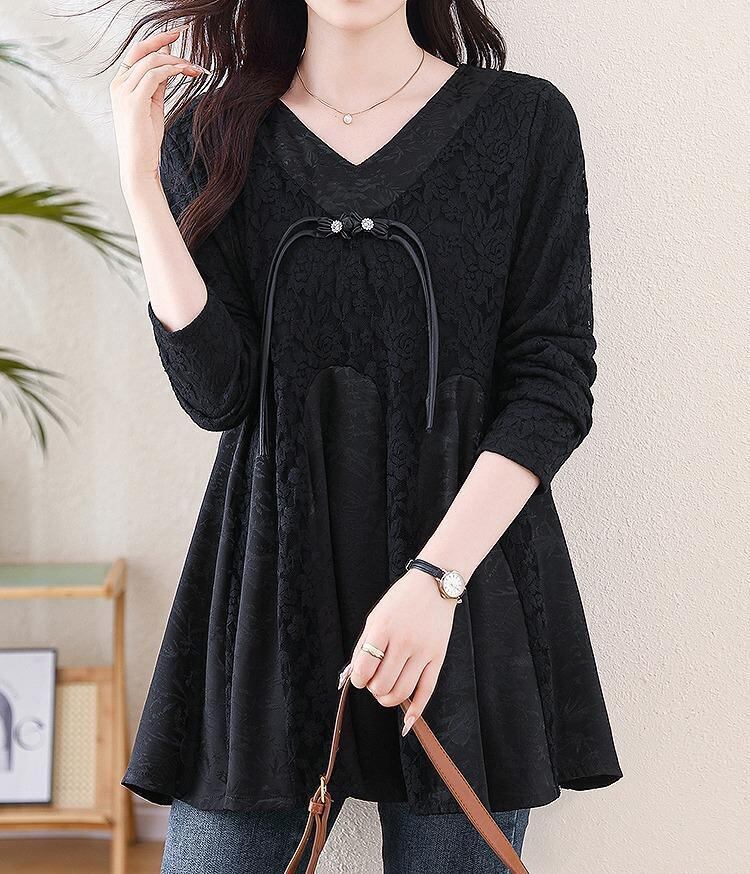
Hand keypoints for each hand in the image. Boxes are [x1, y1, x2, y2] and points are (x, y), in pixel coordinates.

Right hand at [110, 27, 205, 192]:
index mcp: (121, 84)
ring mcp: (124, 93)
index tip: (176, 36)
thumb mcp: (153, 105)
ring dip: (175, 61)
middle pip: (141, 50)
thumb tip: (169, 64)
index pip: (137, 53)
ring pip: (150, 61)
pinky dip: (171, 70)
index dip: (156, 41)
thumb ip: (157, 84)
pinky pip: (154, 75)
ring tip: (193, 68)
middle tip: (185, 37)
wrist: (139, 164)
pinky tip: (185, 72)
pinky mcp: (134, 103)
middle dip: (164, 41)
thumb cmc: (146, 138)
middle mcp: (119, 85)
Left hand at [346, 569, 457, 735]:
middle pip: (383, 685)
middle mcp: (403, 641)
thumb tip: (353, 675)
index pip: (364, 670)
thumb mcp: (375, 617)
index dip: (359, 680)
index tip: (361, 677)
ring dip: (389, 698)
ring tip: (386, 690)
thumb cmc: (400, 600)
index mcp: (383, 629)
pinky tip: (407, 721)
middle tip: (375, 680)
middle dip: (374, 689)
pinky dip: (416, 709)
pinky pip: (427, 689)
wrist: (434, 585)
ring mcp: (423, 650)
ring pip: (402, 692)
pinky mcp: (438, 656)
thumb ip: (363, 646)